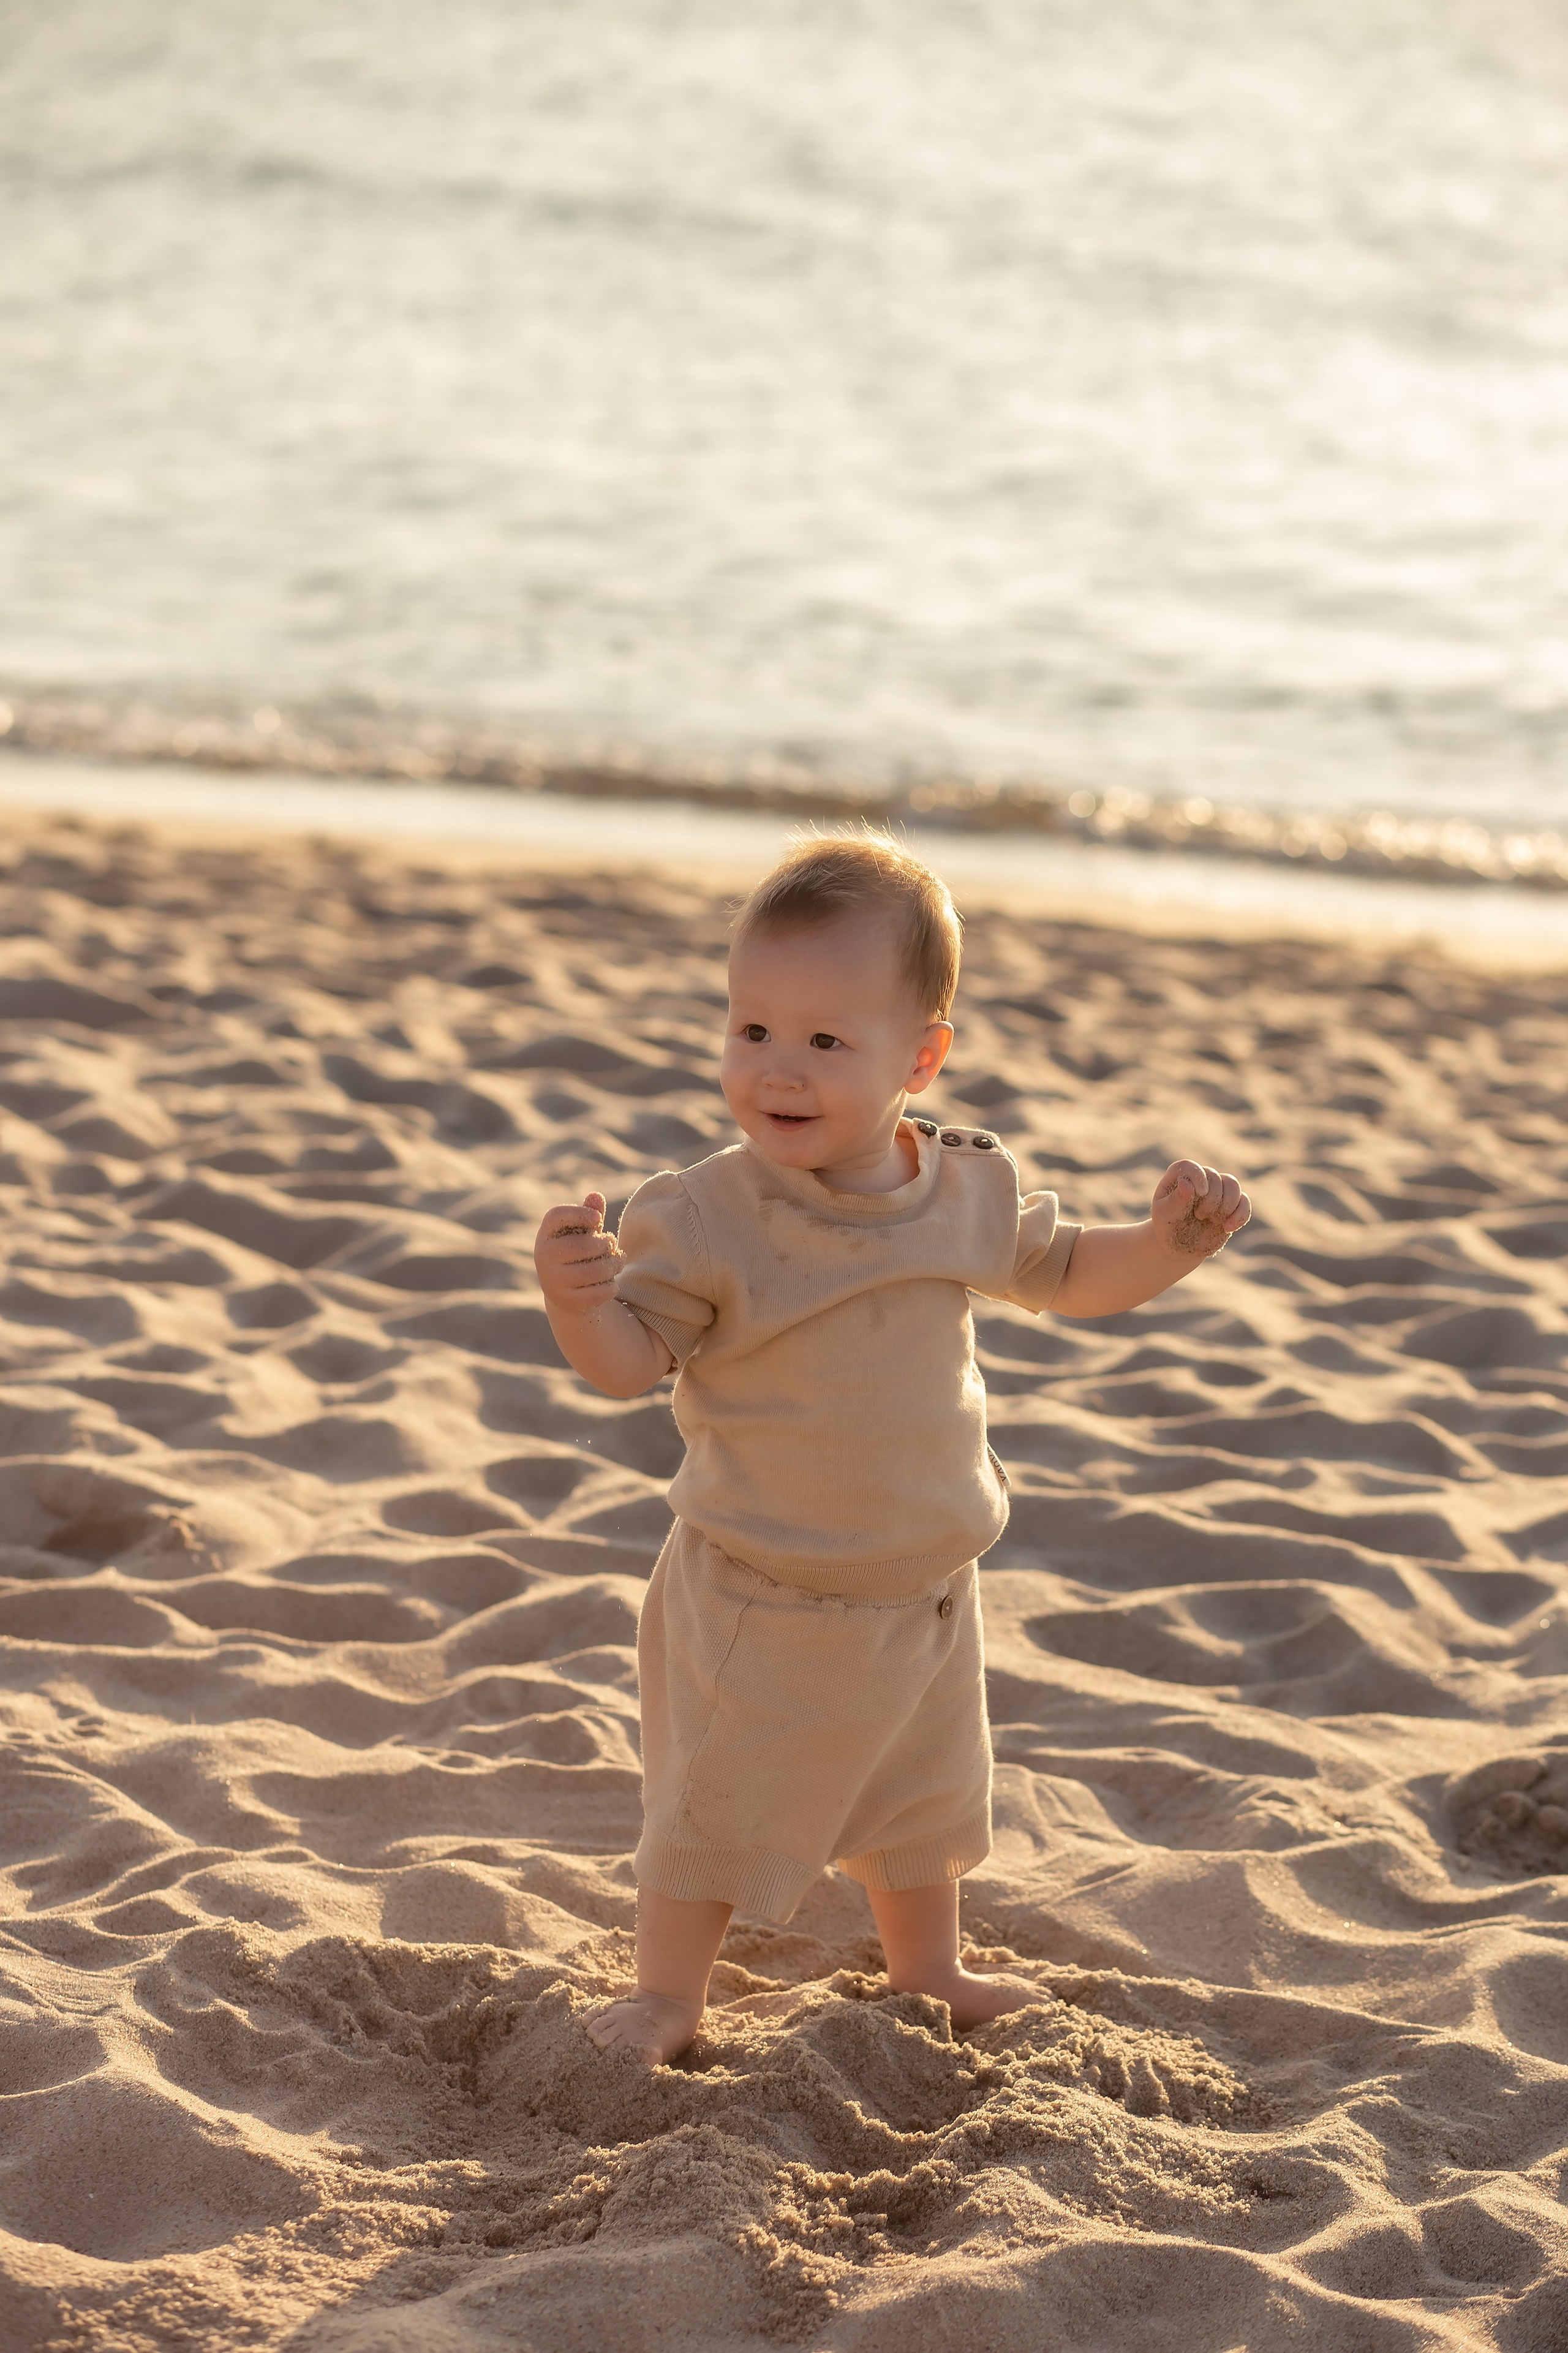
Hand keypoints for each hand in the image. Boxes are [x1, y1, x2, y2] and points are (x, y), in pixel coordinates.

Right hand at [534, 1190, 620, 1317]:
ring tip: (618, 1262)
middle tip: (612, 1244)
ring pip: (593, 1271)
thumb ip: (589, 1214)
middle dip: (606, 1244)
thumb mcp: (582, 1231)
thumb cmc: (576, 1251)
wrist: (563, 1290)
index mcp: (546, 1233)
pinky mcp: (565, 1300)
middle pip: (584, 1245)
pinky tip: (612, 1282)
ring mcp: (552, 1280)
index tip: (599, 1219)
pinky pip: (597, 1293)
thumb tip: (596, 1196)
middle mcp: (543, 1256)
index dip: (580, 1213)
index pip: (557, 1216)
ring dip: (613, 1265)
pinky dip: (611, 1287)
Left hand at [1151, 1160, 1249, 1258]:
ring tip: (1214, 1221)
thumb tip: (1186, 1182)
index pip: (1189, 1166)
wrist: (1179, 1247)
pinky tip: (1228, 1228)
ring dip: (1227, 1205)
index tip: (1201, 1193)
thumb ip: (1176, 1200)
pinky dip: (1241, 1214)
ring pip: (1232, 1184)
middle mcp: (1199, 1180)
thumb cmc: (1168, 1228)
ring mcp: (1217, 1191)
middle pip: (1214, 1177)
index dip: (1198, 1176)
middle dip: (1211, 1199)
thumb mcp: (1166, 1216)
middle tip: (1199, 1216)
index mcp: (1178, 1178)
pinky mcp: (1231, 1206)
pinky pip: (1244, 1202)